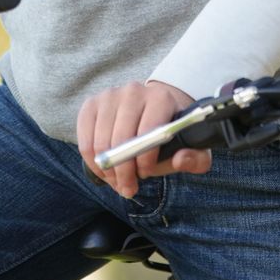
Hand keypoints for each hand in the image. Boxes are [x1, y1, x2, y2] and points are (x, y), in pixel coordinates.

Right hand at [76, 80, 211, 197]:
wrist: (152, 108)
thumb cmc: (169, 132)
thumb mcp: (190, 146)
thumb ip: (195, 159)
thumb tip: (180, 159)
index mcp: (160, 98)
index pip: (147, 133)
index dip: (145, 161)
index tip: (146, 175)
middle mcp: (133, 91)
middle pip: (120, 139)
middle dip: (123, 172)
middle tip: (127, 188)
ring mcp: (110, 95)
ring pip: (100, 142)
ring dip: (107, 170)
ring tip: (117, 180)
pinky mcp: (92, 103)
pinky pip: (84, 139)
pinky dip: (91, 161)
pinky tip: (103, 169)